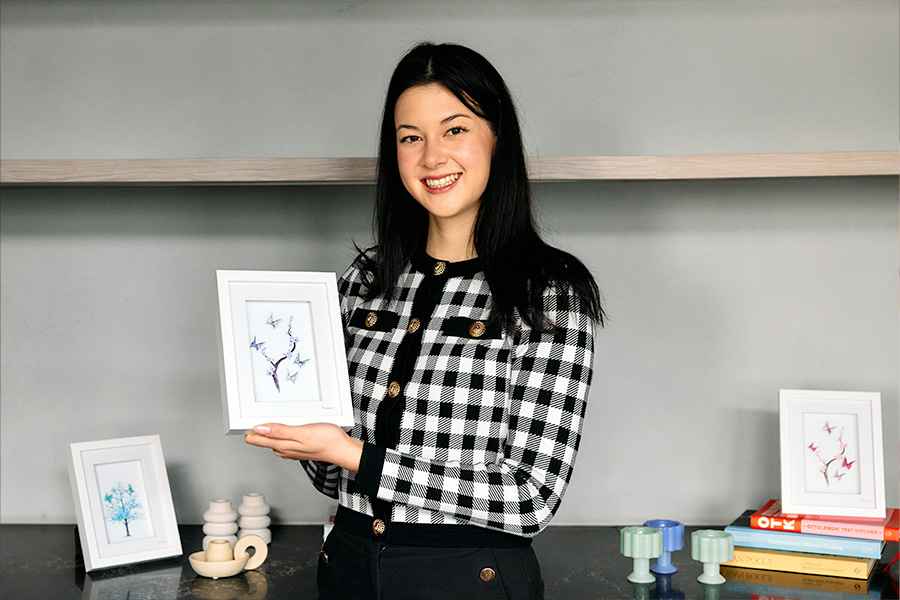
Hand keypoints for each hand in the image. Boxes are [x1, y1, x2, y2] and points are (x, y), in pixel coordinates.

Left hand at [244, 423, 362, 472]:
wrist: (342, 449)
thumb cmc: (326, 440)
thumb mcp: (302, 432)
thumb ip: (279, 431)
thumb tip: (259, 429)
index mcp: (282, 446)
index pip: (256, 439)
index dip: (248, 430)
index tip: (241, 420)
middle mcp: (284, 449)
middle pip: (263, 439)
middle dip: (255, 429)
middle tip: (248, 416)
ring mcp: (291, 449)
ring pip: (273, 439)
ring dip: (267, 430)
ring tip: (262, 420)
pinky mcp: (299, 447)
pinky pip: (284, 440)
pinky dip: (280, 432)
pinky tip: (284, 427)